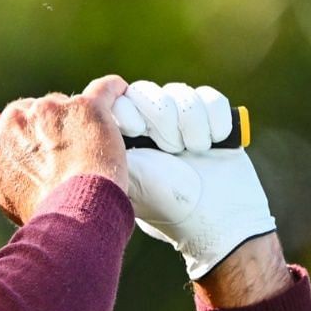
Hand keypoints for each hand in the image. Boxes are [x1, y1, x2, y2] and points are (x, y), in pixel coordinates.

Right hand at [0, 75, 128, 225]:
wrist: (76, 212)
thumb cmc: (43, 212)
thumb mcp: (7, 196)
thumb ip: (5, 168)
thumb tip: (16, 163)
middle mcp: (15, 121)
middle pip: (28, 110)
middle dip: (43, 126)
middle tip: (61, 155)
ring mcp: (50, 108)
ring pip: (64, 104)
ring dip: (75, 120)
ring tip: (91, 150)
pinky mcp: (87, 106)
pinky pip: (104, 88)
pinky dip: (112, 91)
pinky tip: (118, 94)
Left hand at [114, 80, 277, 280]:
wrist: (216, 218)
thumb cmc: (166, 201)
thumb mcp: (128, 174)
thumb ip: (107, 144)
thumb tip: (94, 115)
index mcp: (124, 139)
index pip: (118, 100)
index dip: (129, 108)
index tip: (136, 131)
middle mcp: (151, 128)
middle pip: (148, 92)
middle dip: (162, 117)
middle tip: (170, 148)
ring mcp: (182, 124)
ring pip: (181, 93)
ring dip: (191, 122)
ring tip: (193, 150)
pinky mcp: (213, 122)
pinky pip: (210, 98)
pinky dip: (214, 119)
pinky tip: (213, 143)